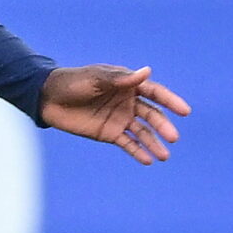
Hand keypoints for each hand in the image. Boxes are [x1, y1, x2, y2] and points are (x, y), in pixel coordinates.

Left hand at [39, 64, 190, 164]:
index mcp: (128, 85)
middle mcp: (129, 102)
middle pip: (152, 115)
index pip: (154, 93)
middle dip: (163, 126)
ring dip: (154, 143)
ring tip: (164, 156)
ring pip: (143, 132)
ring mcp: (120, 119)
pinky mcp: (110, 133)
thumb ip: (119, 79)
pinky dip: (138, 152)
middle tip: (173, 138)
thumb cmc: (72, 82)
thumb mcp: (95, 78)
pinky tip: (148, 160)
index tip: (185, 111)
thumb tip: (147, 72)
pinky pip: (128, 143)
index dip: (170, 101)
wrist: (47, 98)